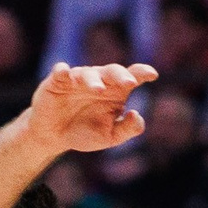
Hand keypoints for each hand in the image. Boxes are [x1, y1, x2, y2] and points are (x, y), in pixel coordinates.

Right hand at [22, 62, 157, 154]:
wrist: (54, 136)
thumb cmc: (84, 132)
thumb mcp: (109, 136)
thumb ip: (127, 129)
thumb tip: (137, 114)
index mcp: (115, 92)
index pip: (131, 77)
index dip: (142, 73)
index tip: (153, 75)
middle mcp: (98, 81)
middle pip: (112, 72)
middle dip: (120, 75)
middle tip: (129, 82)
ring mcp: (77, 79)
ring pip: (87, 73)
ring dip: (93, 80)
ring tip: (97, 89)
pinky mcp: (56, 81)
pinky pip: (60, 72)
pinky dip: (62, 71)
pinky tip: (64, 73)